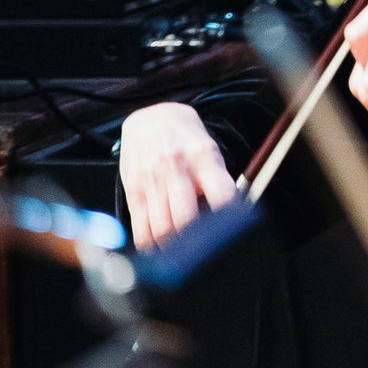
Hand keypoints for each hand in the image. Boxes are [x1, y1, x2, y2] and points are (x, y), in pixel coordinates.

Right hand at [118, 102, 234, 250]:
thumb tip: (230, 214)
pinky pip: (141, 227)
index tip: (234, 231)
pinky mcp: (133, 190)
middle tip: (205, 247)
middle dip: (197, 239)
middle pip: (187, 218)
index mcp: (203, 157)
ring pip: (163, 227)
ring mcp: (152, 180)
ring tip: (185, 251)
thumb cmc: (186, 138)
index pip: (221, 193)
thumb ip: (217, 180)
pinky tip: (161, 249)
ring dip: (175, 246)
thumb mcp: (209, 150)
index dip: (230, 218)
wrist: (150, 117)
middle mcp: (176, 168)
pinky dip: (151, 244)